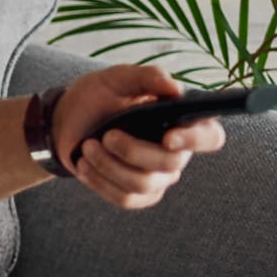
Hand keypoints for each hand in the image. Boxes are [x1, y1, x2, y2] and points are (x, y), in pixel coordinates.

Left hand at [51, 64, 226, 208]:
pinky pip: (126, 199)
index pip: (210, 136)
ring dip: (109, 165)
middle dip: (133, 151)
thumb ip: (147, 77)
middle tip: (106, 136)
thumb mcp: (117, 79)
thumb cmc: (98, 96)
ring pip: (144, 184)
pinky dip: (100, 182)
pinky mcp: (137, 194)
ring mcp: (158, 176)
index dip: (195, 140)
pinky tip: (84, 164)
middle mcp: (176, 152)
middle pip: (170, 163)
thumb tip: (176, 89)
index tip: (168, 137)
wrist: (66, 120)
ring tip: (87, 146)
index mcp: (180, 121)